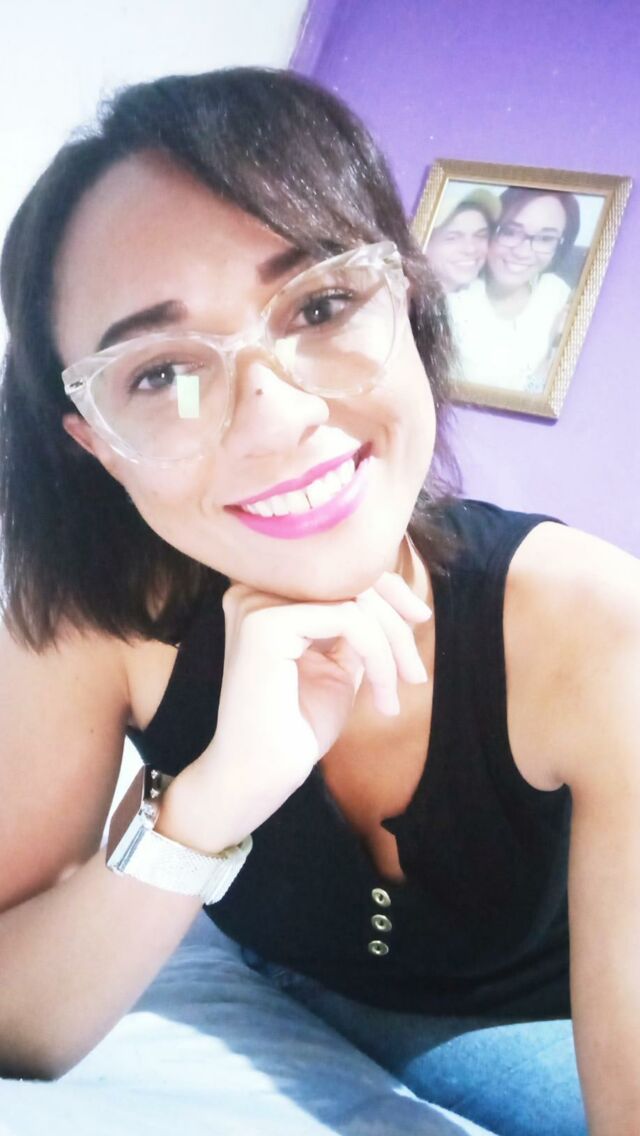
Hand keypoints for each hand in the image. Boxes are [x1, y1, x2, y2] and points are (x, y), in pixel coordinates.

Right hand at [189, 573, 430, 844]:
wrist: (262, 775)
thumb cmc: (297, 725)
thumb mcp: (337, 662)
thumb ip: (355, 624)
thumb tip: (393, 595)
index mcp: (264, 593)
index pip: (337, 568)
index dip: (387, 588)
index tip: (420, 620)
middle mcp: (252, 588)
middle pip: (349, 576)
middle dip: (395, 622)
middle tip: (415, 673)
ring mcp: (255, 602)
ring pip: (355, 597)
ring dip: (391, 644)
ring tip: (396, 691)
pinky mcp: (265, 623)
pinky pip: (349, 619)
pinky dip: (378, 656)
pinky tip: (382, 696)